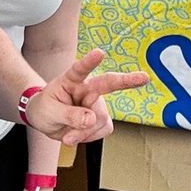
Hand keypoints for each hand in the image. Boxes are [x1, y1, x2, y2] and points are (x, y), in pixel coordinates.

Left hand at [23, 50, 145, 144]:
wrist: (46, 119)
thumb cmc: (46, 108)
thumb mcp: (50, 112)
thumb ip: (69, 115)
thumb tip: (91, 119)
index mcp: (71, 80)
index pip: (80, 69)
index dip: (90, 61)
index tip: (100, 53)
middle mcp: (88, 88)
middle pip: (109, 84)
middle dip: (128, 80)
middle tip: (144, 77)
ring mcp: (97, 104)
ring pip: (100, 119)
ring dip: (84, 132)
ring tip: (67, 135)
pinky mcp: (101, 119)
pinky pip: (102, 130)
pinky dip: (89, 137)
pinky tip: (78, 135)